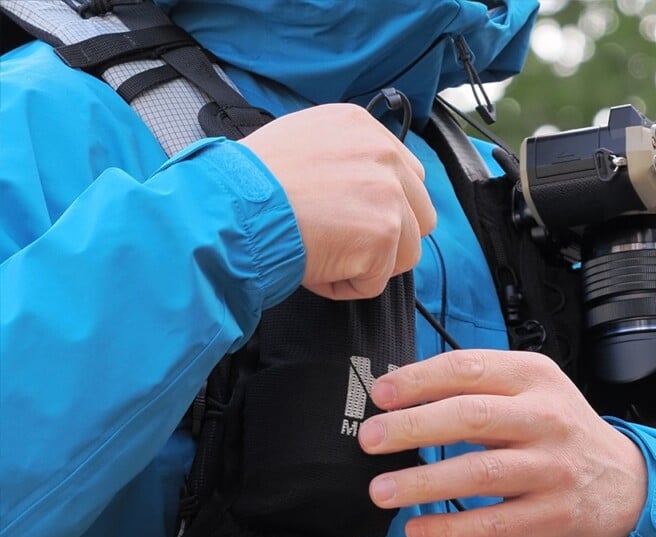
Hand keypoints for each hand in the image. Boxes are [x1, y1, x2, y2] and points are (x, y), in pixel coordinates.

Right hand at [242, 104, 435, 299]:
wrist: (234, 210)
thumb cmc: (250, 188)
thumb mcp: (300, 146)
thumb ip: (341, 161)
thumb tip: (358, 193)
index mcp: (361, 127)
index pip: (406, 177)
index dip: (383, 210)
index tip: (353, 222)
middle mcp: (383, 153)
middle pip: (419, 215)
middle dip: (387, 240)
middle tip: (343, 244)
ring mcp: (389, 193)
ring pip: (405, 253)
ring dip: (367, 265)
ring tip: (323, 254)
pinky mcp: (385, 232)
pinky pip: (377, 281)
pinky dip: (346, 286)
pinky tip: (316, 267)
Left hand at [357, 349, 647, 536]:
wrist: (625, 485)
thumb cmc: (560, 434)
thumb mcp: (531, 393)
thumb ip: (478, 389)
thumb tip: (403, 396)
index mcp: (534, 378)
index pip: (467, 369)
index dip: (418, 380)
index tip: (380, 394)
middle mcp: (546, 418)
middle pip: (469, 416)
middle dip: (411, 427)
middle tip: (371, 440)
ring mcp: (553, 468)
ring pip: (479, 472)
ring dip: (422, 482)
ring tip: (382, 489)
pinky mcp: (552, 515)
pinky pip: (493, 525)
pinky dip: (450, 529)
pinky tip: (418, 529)